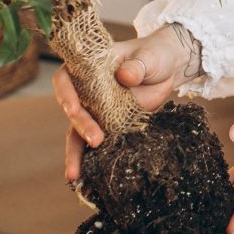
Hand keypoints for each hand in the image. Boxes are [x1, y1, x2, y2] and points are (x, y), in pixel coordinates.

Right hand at [53, 25, 191, 180]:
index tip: (73, 110)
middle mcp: (86, 90)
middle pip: (73, 111)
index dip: (64, 94)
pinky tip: (89, 178)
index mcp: (88, 68)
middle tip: (96, 140)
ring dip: (77, 153)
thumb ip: (137, 66)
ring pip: (78, 133)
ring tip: (75, 175)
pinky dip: (92, 160)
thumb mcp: (149, 57)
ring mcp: (96, 109)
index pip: (64, 79)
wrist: (168, 68)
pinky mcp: (110, 125)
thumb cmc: (154, 56)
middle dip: (81, 127)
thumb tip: (125, 77)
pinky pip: (96, 143)